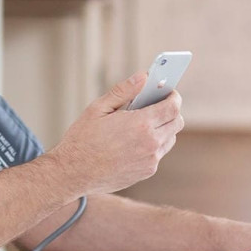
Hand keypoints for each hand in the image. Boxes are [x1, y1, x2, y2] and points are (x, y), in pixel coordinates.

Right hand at [52, 72, 184, 195]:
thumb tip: (143, 77)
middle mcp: (151, 144)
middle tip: (156, 104)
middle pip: (177, 122)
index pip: (172, 106)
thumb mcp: (98, 109)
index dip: (173, 96)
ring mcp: (150, 160)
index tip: (168, 91)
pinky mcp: (147, 172)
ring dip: (163, 127)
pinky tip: (135, 140)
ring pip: (170, 138)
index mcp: (140, 124)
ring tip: (144, 122)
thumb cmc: (82, 139)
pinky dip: (153, 144)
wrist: (74, 173)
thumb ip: (123, 91)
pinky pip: (159, 153)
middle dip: (171, 110)